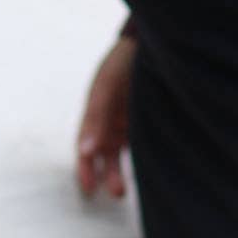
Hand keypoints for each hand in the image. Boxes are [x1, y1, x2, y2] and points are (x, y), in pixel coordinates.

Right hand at [75, 32, 137, 199]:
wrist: (153, 45)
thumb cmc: (124, 62)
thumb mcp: (107, 85)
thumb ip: (96, 115)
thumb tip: (85, 149)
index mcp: (95, 112)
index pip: (86, 145)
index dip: (84, 166)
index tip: (88, 186)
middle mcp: (110, 121)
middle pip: (103, 155)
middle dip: (106, 175)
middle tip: (115, 192)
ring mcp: (129, 124)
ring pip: (121, 156)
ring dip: (121, 173)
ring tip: (124, 190)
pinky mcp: (149, 125)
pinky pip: (142, 148)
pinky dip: (143, 162)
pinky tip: (149, 175)